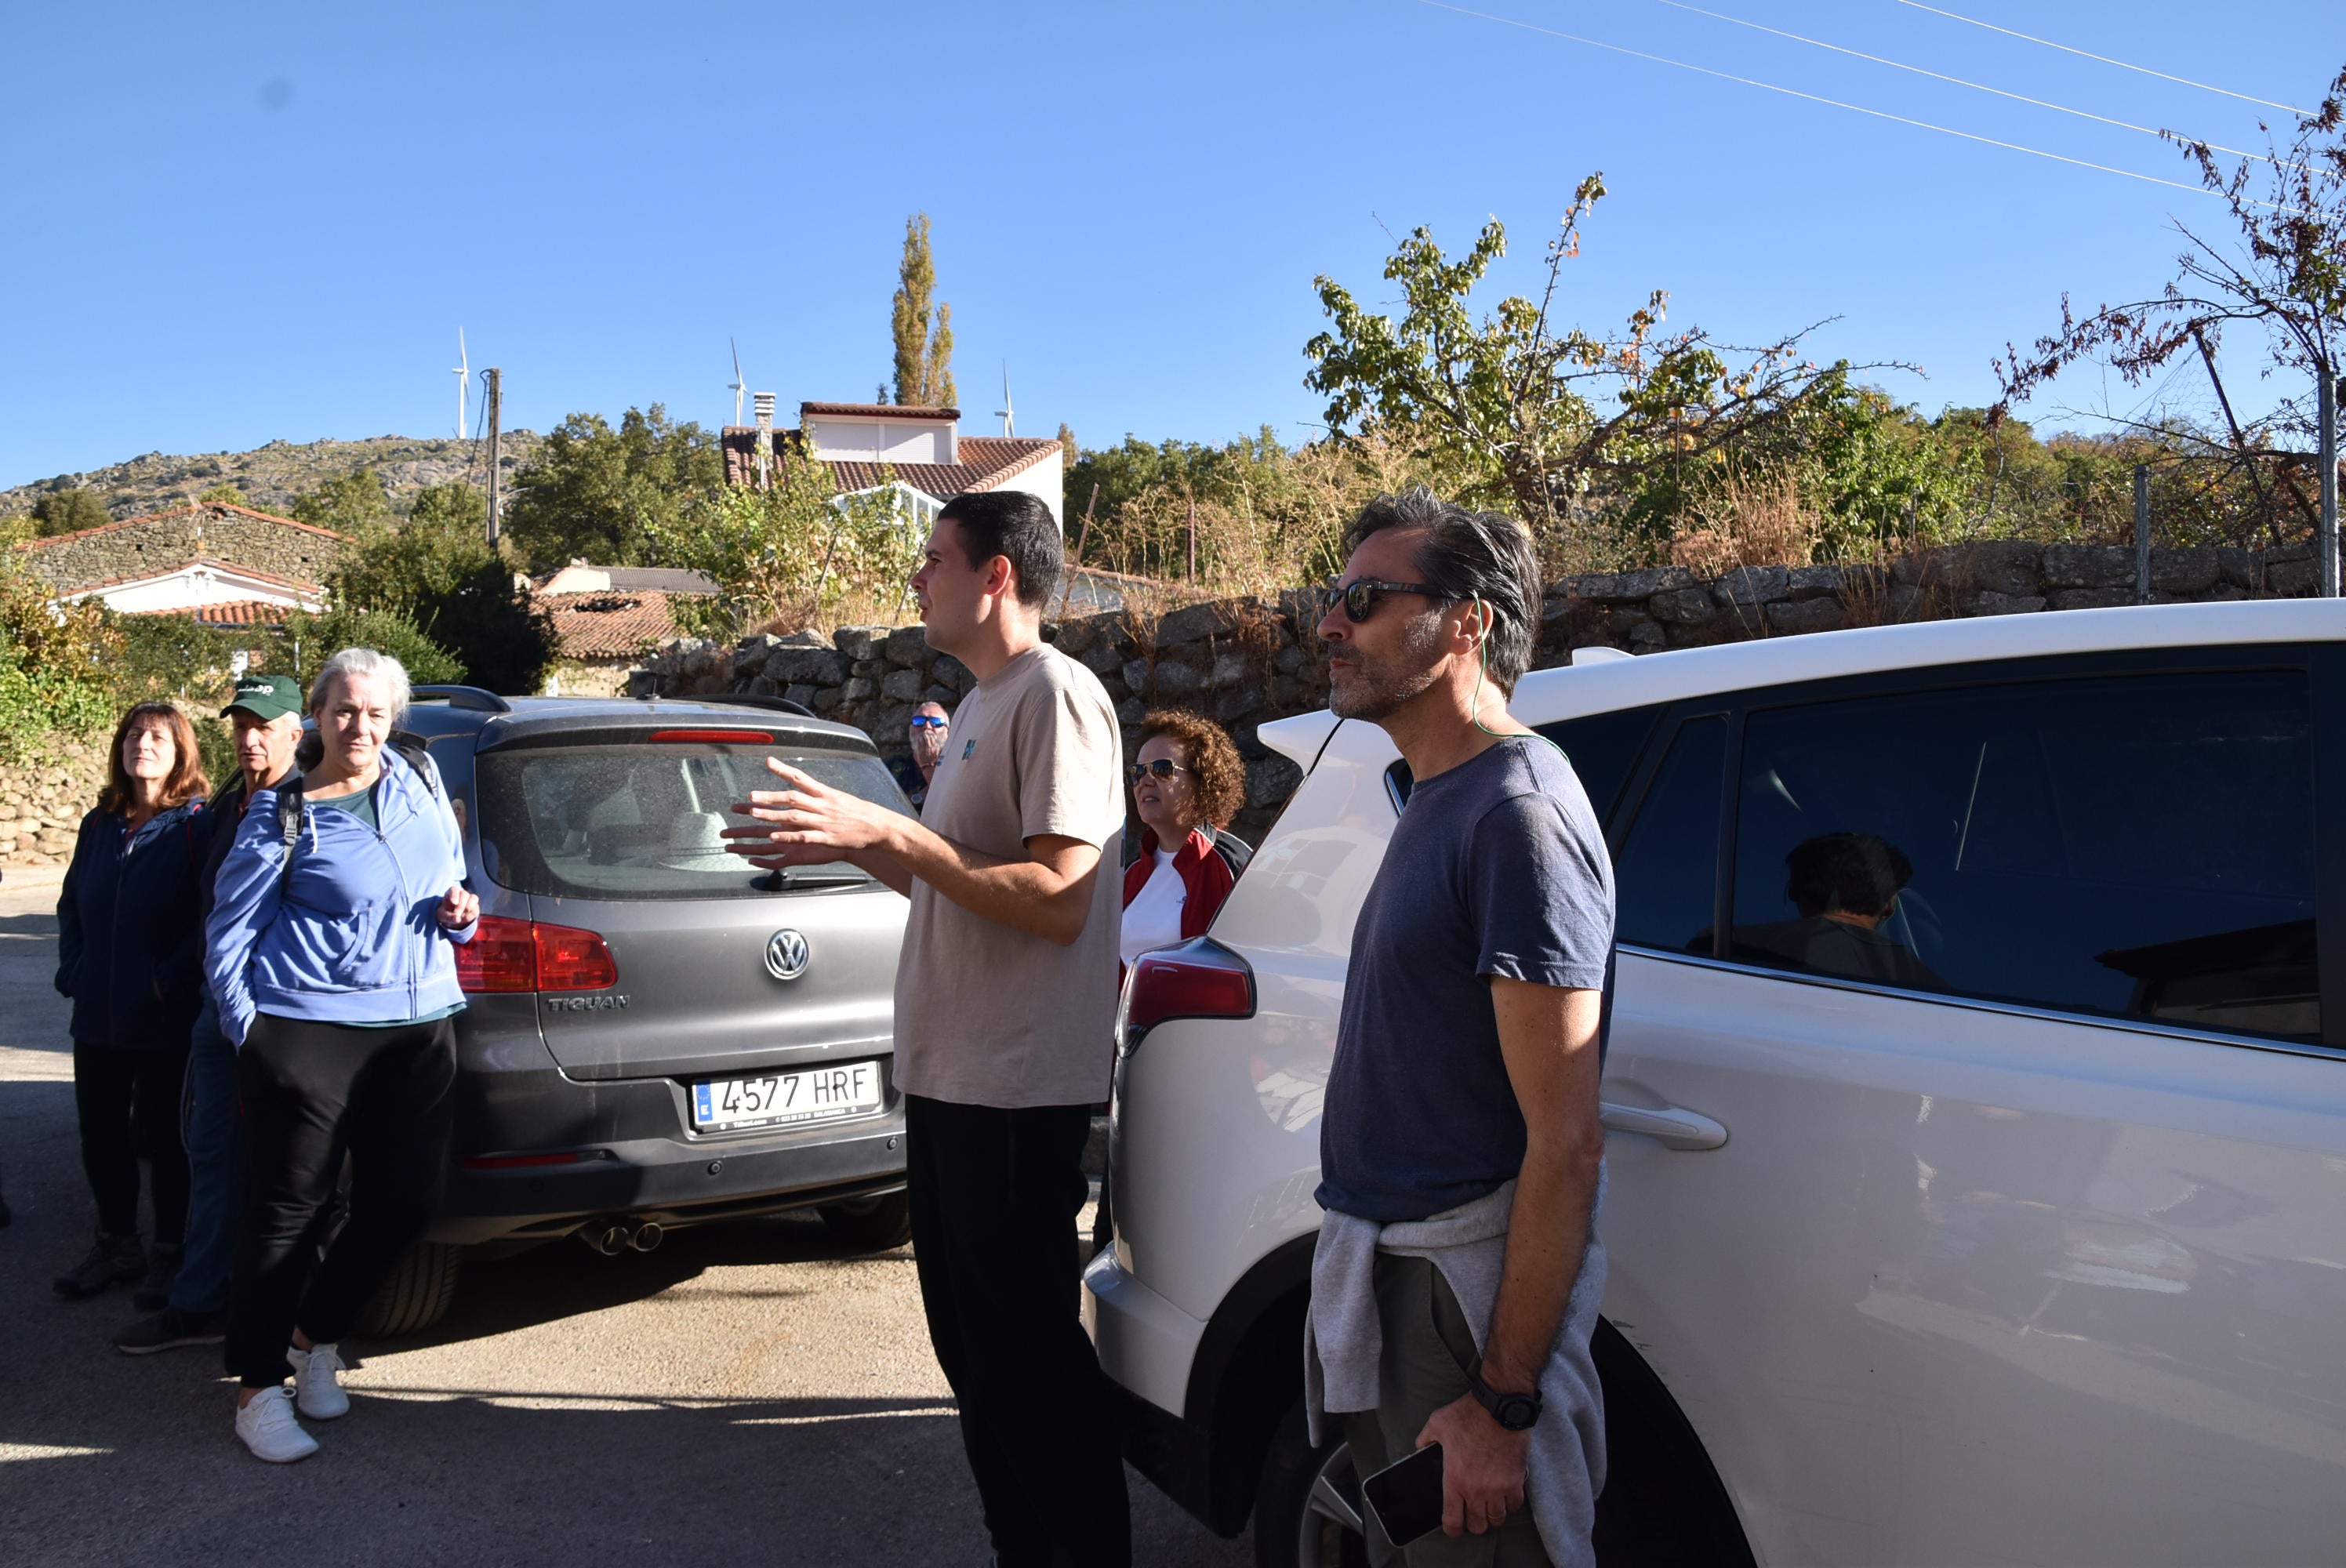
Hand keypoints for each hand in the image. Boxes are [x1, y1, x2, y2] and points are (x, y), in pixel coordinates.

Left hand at [436, 884, 478, 927]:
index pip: (454, 889)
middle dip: (461, 905)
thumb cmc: (445, 913)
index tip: (454, 903)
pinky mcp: (475, 907)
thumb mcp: (443, 916)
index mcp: (451, 892)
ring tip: (462, 916)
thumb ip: (449, 917)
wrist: (452, 918)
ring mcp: (470, 899)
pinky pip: (476, 909)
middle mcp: (461, 893)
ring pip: (473, 898)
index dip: (455, 895)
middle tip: (457, 913)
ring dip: (469, 907)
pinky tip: (466, 918)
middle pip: (464, 894)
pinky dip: (472, 914)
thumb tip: (458, 919)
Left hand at [724, 757, 898, 869]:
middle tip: (750, 796)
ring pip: (794, 816)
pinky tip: (773, 836)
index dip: (783, 770)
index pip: (801, 778)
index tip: (767, 762)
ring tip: (754, 813)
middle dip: (770, 796)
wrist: (880, 827)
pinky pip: (804, 837)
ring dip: (772, 815)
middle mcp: (823, 804)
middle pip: (792, 797)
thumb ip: (821, 795)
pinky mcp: (827, 838)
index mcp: (826, 793)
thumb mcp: (840, 798)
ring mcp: (824, 821)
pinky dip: (788, 836)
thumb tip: (806, 790)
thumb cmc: (860, 813)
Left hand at [1415, 1392, 1529, 1536]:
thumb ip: (1425, 1438)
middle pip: (1478, 1525)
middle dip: (1474, 1523)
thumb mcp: (1437, 1423)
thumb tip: (1420, 1446)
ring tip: (1488, 1504)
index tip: (1454, 1527)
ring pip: (1497, 1519)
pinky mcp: (1516, 1481)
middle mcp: (1477, 1490)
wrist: (1500, 1407)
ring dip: (1492, 1514)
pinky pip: (1515, 1505)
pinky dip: (1509, 1503)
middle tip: (1472, 1513)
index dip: (1452, 1529)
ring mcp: (1498, 1488)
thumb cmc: (1469, 1414)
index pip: (1453, 1521)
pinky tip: (1504, 1494)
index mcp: (1455, 1480)